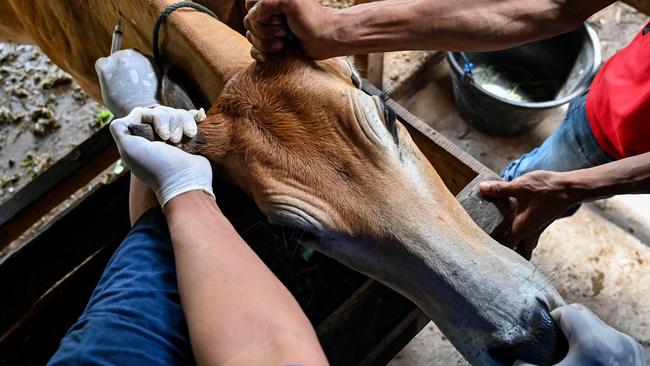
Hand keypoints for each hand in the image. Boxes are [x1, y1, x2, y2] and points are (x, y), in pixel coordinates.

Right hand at [95, 49, 159, 117]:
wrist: (143, 108)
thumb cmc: (122, 105)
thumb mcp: (106, 91)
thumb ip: (108, 77)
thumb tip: (114, 72)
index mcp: (104, 65)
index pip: (104, 62)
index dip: (110, 72)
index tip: (115, 79)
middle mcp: (118, 56)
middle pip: (119, 57)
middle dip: (122, 66)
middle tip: (128, 81)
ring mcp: (134, 56)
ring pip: (132, 57)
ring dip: (134, 65)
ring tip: (138, 83)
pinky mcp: (149, 58)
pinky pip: (145, 60)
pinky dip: (146, 68)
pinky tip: (146, 81)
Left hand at [110, 106, 212, 205]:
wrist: (186, 180)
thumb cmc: (156, 167)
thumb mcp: (129, 149)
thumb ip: (120, 128)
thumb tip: (136, 112)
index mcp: (141, 137)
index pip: (146, 112)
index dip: (155, 117)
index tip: (161, 135)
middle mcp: (157, 136)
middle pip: (163, 111)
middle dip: (170, 122)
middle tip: (173, 140)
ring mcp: (175, 136)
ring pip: (179, 113)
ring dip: (184, 124)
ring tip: (186, 138)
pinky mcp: (190, 138)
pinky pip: (192, 118)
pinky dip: (194, 119)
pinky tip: (196, 123)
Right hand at [244, 0, 335, 60]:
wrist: (326, 39)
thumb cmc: (311, 18)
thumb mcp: (288, 1)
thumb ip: (266, 3)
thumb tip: (252, 16)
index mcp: (272, 0)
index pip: (249, 5)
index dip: (260, 14)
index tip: (279, 18)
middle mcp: (269, 13)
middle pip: (248, 22)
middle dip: (264, 30)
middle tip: (284, 31)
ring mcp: (270, 29)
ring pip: (250, 36)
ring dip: (265, 43)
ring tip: (282, 43)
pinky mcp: (272, 45)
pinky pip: (253, 49)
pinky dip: (259, 53)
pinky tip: (267, 57)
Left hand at [479, 171, 576, 258]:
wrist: (571, 188)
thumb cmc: (548, 189)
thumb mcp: (521, 186)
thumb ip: (501, 189)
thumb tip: (482, 188)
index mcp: (521, 229)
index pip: (504, 246)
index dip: (492, 247)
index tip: (481, 245)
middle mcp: (528, 233)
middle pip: (516, 253)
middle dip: (506, 254)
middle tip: (491, 248)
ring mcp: (535, 229)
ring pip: (524, 246)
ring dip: (514, 246)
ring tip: (499, 238)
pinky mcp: (539, 222)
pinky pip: (527, 236)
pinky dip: (519, 236)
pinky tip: (511, 224)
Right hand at [515, 304, 644, 365]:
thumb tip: (517, 362)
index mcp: (593, 343)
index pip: (567, 312)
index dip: (552, 322)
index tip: (546, 339)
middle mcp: (615, 340)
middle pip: (583, 316)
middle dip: (567, 328)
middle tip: (556, 347)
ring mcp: (629, 348)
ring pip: (598, 327)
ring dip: (583, 337)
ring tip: (573, 357)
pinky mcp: (636, 356)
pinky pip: (612, 340)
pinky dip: (599, 347)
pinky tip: (590, 363)